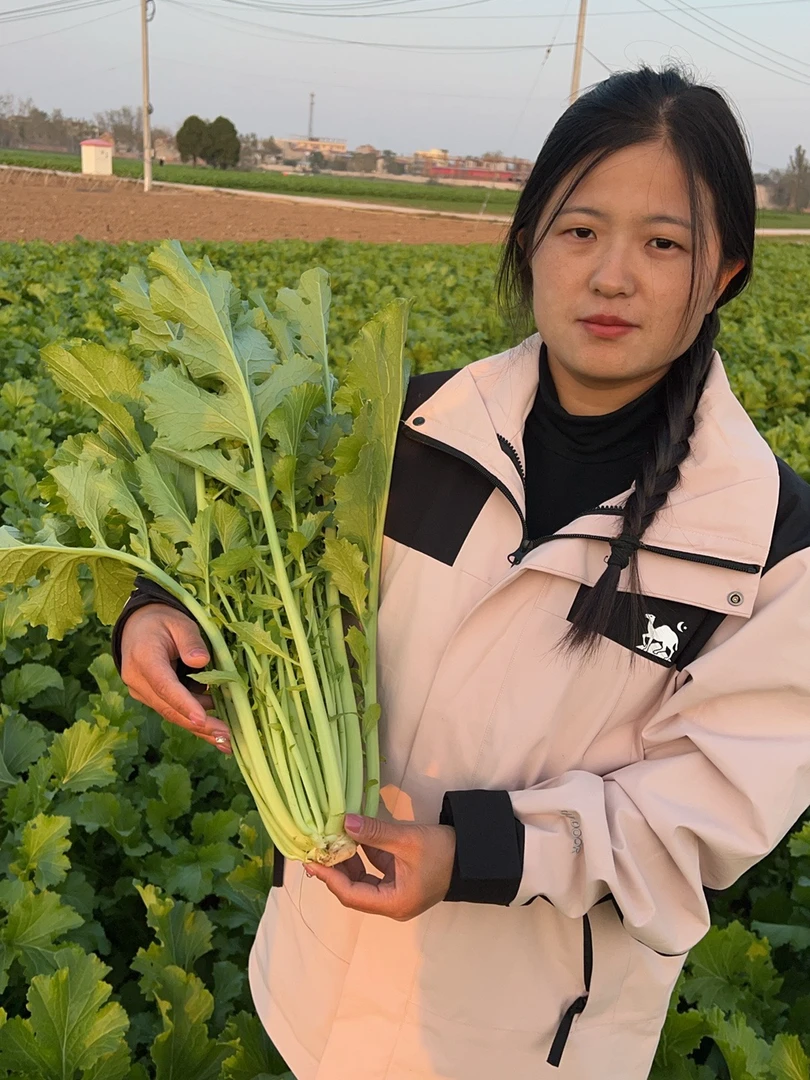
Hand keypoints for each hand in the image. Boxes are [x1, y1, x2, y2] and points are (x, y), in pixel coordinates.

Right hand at [120, 604, 231, 753]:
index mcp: (143, 657)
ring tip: (227, 740)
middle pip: (169, 707)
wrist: (138, 626)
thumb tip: (201, 661)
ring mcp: (142, 692)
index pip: (164, 685)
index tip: (201, 719)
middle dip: (198, 724)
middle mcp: (137, 680)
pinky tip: (215, 732)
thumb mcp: (179, 622)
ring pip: (172, 713)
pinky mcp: (151, 697)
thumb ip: (190, 640)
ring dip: (199, 728)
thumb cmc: (162, 621)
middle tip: (226, 737)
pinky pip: (172, 710)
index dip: (183, 703)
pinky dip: (194, 720)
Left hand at [304, 814, 455, 921]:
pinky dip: (363, 856)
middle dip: (335, 869)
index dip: (330, 877)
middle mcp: (392, 904)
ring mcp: (396, 893)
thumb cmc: (443, 852)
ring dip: (348, 861)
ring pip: (362, 880)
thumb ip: (375, 833)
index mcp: (394, 903)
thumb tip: (345, 822)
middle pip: (354, 890)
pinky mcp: (400, 880)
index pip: (352, 895)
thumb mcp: (407, 840)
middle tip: (316, 849)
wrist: (473, 854)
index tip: (313, 861)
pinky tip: (353, 838)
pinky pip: (374, 871)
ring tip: (330, 841)